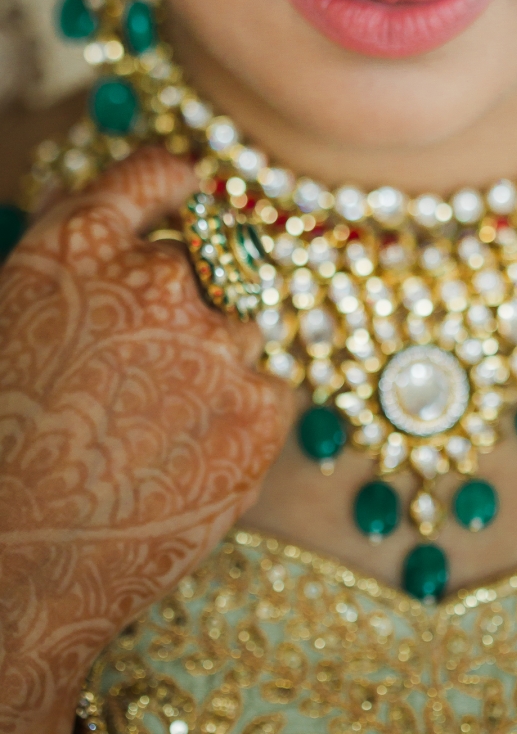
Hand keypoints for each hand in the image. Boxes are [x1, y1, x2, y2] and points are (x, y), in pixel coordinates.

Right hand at [0, 149, 289, 733]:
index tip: (187, 190)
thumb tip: (88, 199)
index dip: (173, 182)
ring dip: (208, 361)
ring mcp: (217, 345)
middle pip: (205, 257)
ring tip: (149, 427)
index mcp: (80, 247)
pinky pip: (266, 387)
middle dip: (183, 296)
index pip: (156, 172)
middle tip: (145, 361)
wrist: (14, 568)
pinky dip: (237, 413)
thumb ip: (57, 251)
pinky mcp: (260, 411)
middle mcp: (158, 279)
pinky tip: (183, 456)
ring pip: (236, 328)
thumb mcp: (6, 317)